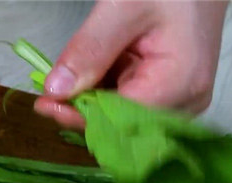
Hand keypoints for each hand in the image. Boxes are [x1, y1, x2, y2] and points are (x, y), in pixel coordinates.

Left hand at [35, 1, 227, 127]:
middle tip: (49, 93)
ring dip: (93, 99)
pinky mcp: (172, 95)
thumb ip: (90, 49)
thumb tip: (55, 91)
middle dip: (84, 109)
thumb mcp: (124, 7)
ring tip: (69, 77)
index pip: (122, 118)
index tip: (45, 104)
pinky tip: (91, 73)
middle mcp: (185, 103)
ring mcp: (180, 101)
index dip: (81, 115)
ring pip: (123, 116)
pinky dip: (106, 90)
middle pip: (123, 123)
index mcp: (181, 84)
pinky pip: (131, 102)